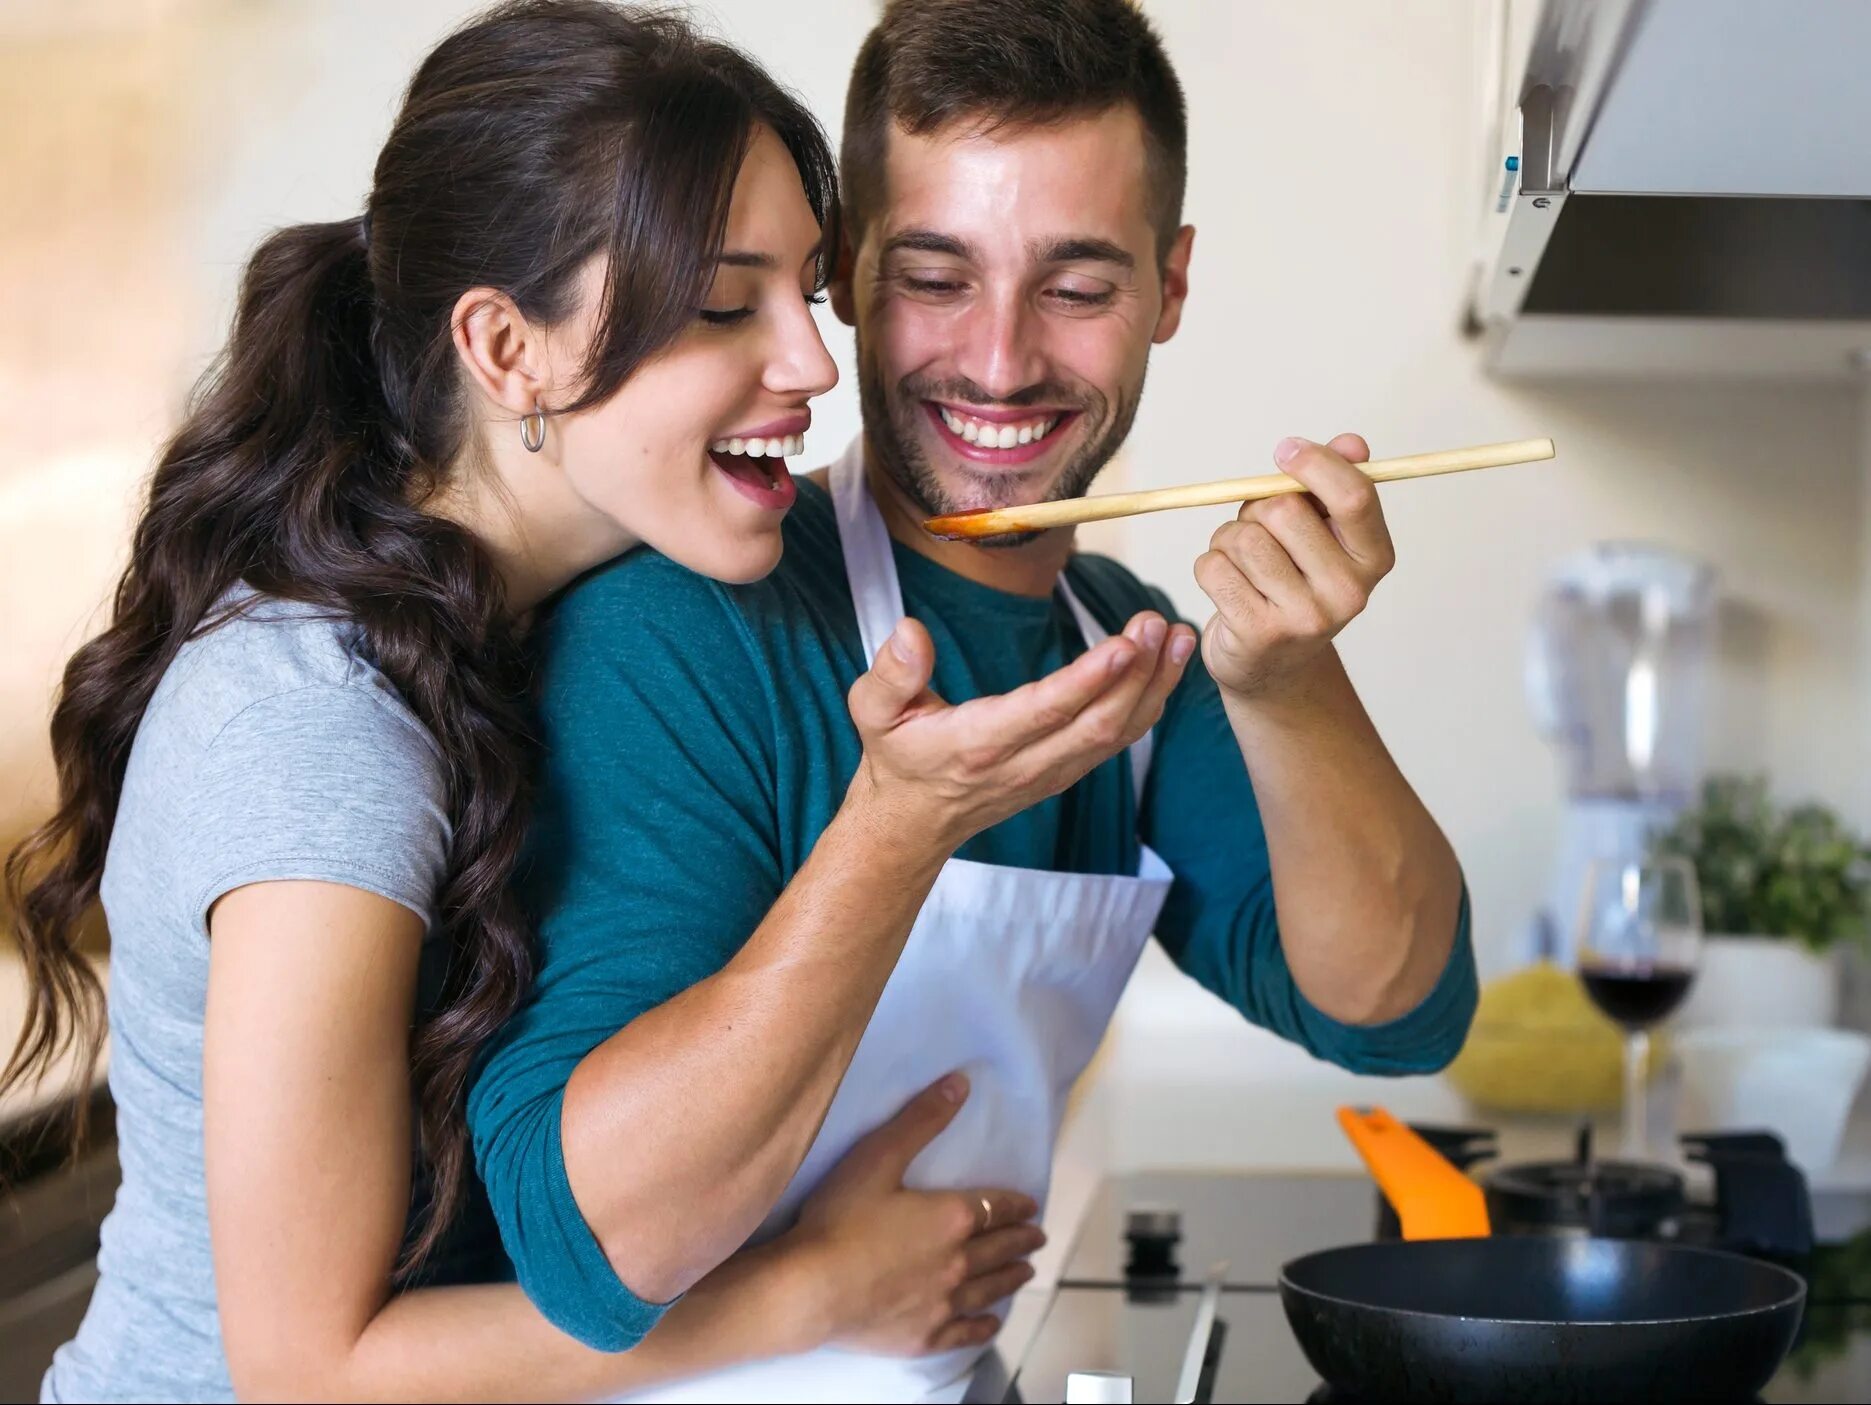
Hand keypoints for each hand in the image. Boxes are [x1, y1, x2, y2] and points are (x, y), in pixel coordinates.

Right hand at [781, 1073, 1045, 1356]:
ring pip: (990, 1290)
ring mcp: (942, 1304)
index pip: (994, 1208)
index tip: (1031, 1208)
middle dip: (1021, 1241)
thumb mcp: (878, 1157)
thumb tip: (961, 1082)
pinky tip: (991, 1323)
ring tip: (1025, 1272)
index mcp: (951, 1218)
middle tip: (1037, 1239)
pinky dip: (984, 1326)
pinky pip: (965, 1332)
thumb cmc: (841, 1218)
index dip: (1016, 1206)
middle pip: (999, 1249)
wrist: (811, 1288)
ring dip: (1011, 1278)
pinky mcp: (924, 1338)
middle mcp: (958, 1262)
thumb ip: (921, 1119)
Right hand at [846, 611, 1196, 851]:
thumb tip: (910, 632)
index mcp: (977, 744)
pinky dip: (1149, 703)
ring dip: (1155, 687)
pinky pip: (1116, 741)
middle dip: (1137, 674)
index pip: (1044, 712)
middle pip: (1096, 723)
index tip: (1126, 643)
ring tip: (1179, 637)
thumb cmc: (896, 756)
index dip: (1089, 680)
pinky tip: (1167, 666)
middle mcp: (1022, 764)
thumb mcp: (872, 712)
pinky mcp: (1065, 771)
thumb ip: (890, 673)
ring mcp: (1050, 773)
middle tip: (1160, 623)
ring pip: (1116, 734)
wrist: (912, 823)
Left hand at [1195, 434, 1395, 699]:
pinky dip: (1210, 566)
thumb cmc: (1296, 583)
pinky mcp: (1259, 633)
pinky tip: (1227, 586)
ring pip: (1242, 538)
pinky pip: (1213, 567)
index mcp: (1374, 558)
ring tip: (1243, 563)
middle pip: (1283, 510)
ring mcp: (1305, 617)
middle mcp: (1348, 592)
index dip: (1315, 463)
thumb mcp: (1324, 536)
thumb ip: (1335, 487)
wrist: (1274, 667)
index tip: (1286, 450)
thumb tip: (1352, 443)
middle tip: (1259, 531)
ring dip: (1229, 539)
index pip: (1353, 496)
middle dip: (1257, 509)